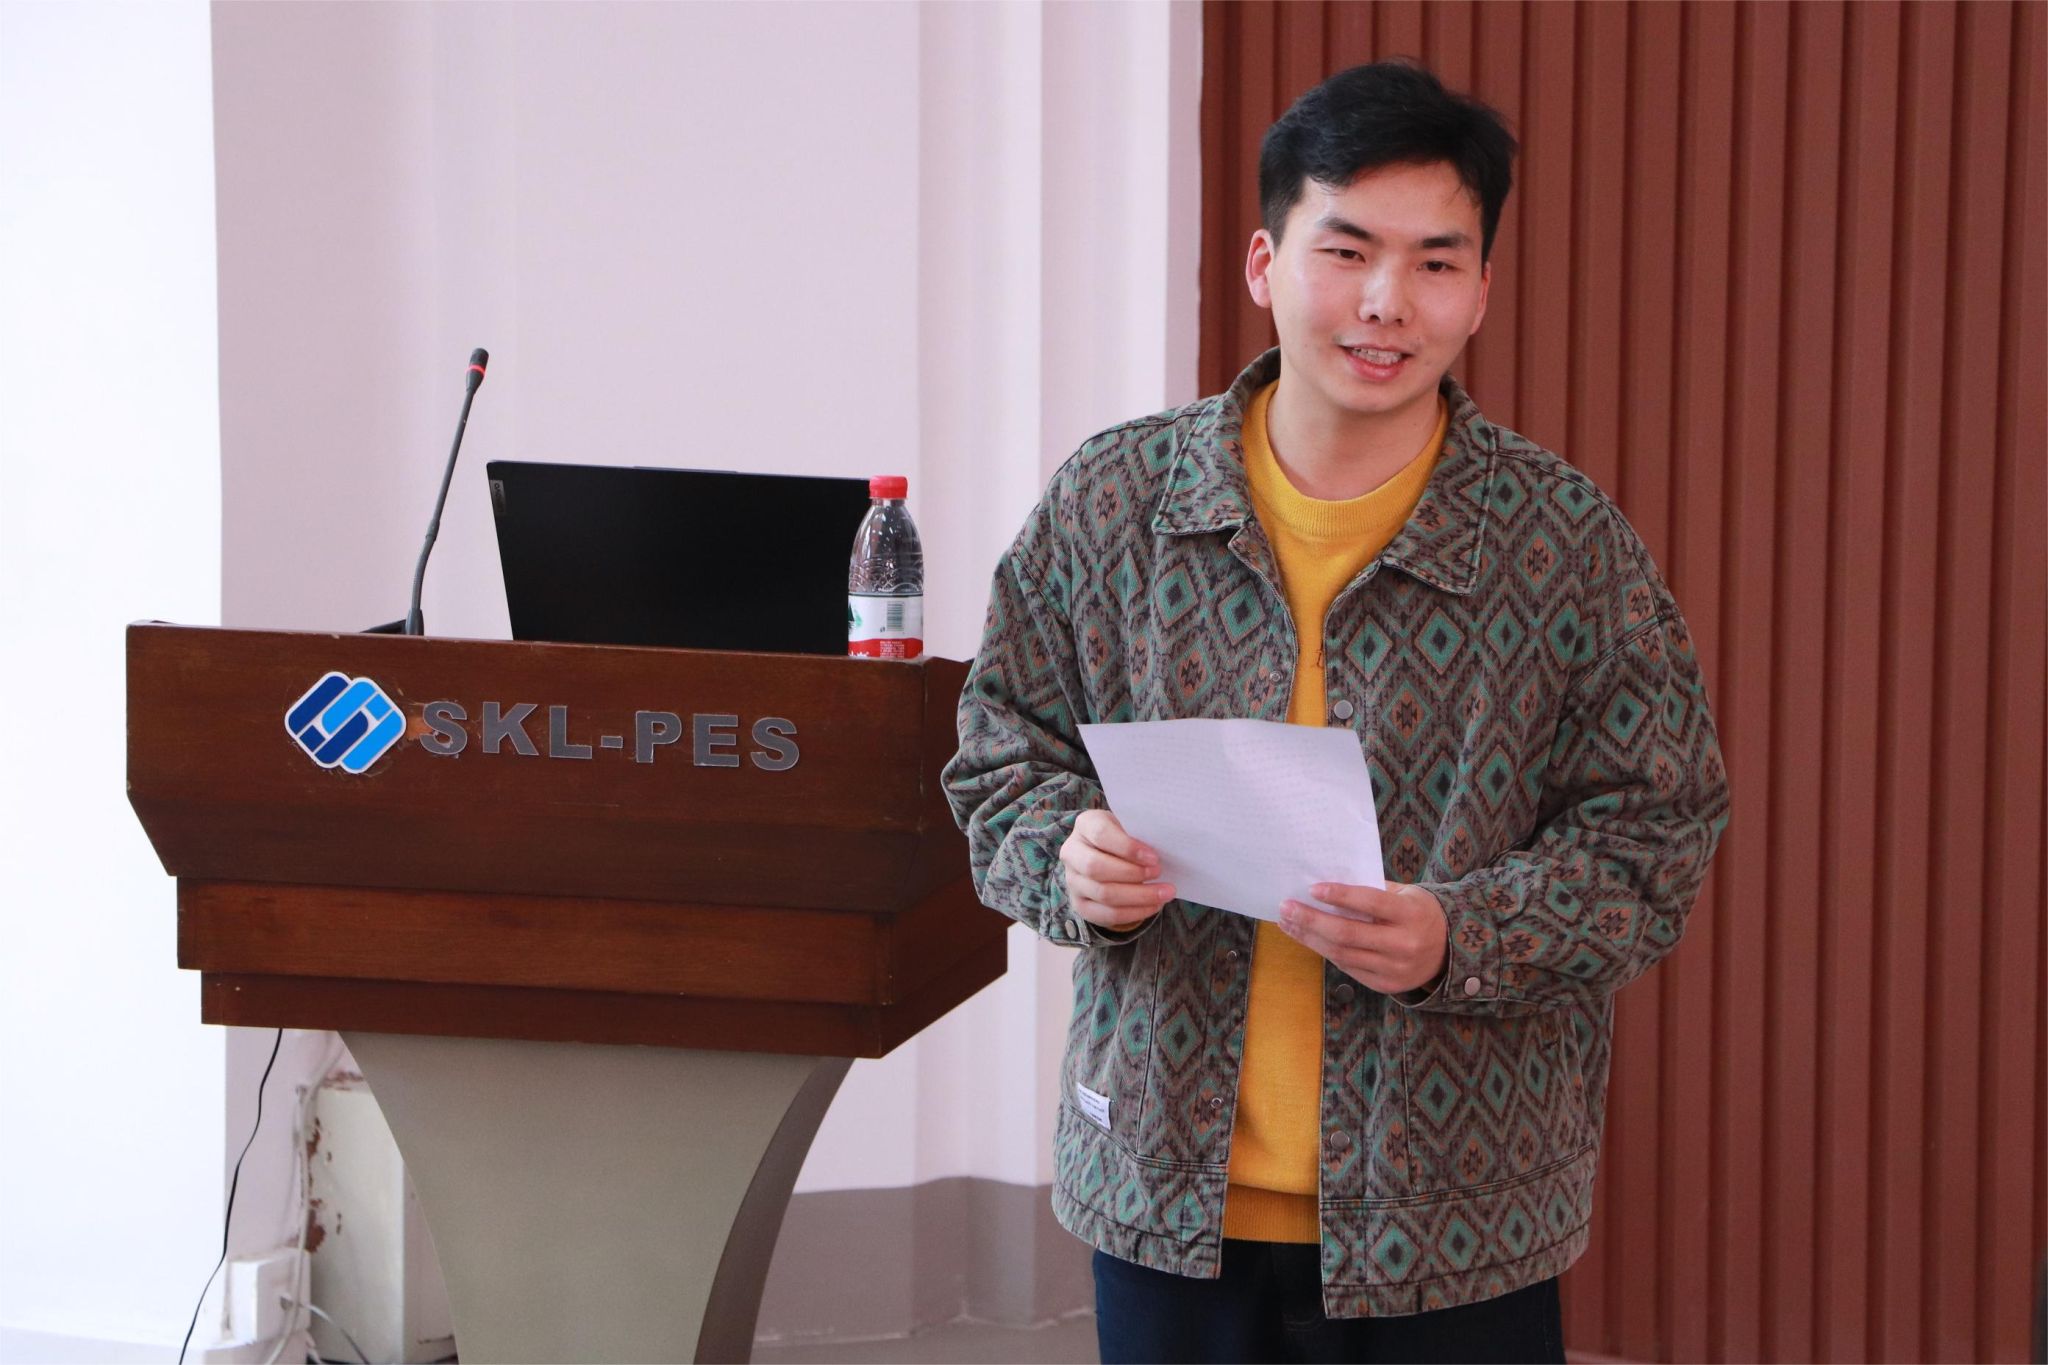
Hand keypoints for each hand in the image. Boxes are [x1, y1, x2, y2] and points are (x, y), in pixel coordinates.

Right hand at [1060, 809, 1175, 932]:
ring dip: (1139, 896)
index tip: (1153, 857)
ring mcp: (1073, 881)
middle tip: (1159, 873)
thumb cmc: (1124, 837)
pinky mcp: (1080, 905)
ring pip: (1103, 894)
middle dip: (1133, 874)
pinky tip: (1154, 905)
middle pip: (1096, 868)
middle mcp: (1072, 853)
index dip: (1128, 848)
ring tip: (1165, 892)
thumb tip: (1162, 851)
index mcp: (1085, 825)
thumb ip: (1139, 834)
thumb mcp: (1129, 826)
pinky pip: (1107, 915)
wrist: (1106, 853)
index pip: (1101, 835)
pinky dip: (1134, 913)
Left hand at [1276, 882, 1447, 994]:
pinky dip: (1326, 951)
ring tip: (1288, 923)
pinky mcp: (1386, 986)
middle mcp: (1403, 944)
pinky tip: (1309, 938)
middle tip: (1286, 908)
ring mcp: (1394, 969)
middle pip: (1348, 933)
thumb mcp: (1406, 894)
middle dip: (1311, 920)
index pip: (1370, 903)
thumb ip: (1373, 891)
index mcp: (1410, 914)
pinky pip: (1348, 967)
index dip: (1340, 895)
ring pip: (1342, 954)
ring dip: (1310, 938)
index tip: (1312, 888)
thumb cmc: (1420, 913)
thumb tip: (1328, 887)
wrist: (1450, 951)